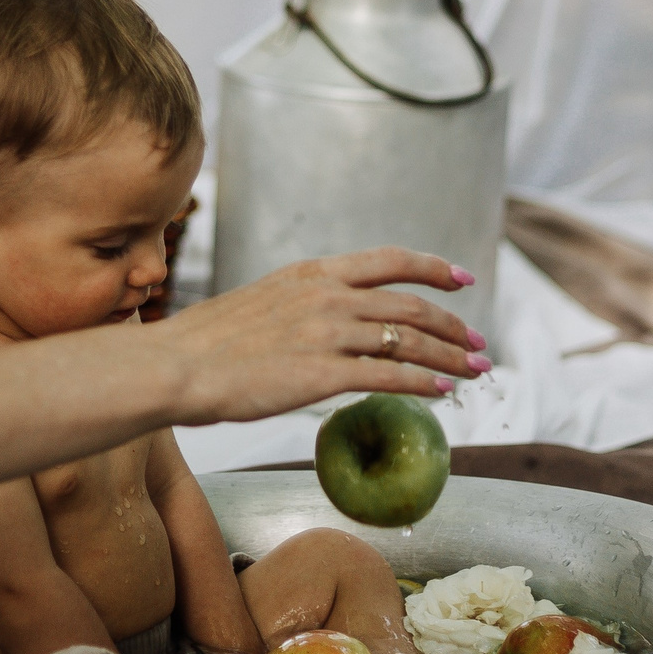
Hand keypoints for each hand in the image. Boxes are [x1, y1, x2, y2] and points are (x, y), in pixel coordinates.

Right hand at [147, 247, 487, 425]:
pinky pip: (389, 376)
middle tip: (477, 343)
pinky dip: (423, 382)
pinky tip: (442, 392)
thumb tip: (327, 322)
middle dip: (452, 325)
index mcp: (312, 274)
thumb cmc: (206, 343)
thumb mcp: (262, 303)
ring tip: (474, 371)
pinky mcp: (322, 373)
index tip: (462, 279)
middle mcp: (327, 296)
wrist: (175, 366)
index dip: (433, 268)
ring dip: (449, 356)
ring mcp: (327, 333)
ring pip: (409, 340)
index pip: (389, 261)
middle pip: (410, 306)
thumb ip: (302, 306)